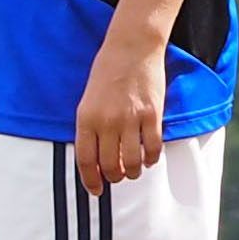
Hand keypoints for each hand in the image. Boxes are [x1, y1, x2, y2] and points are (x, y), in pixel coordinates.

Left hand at [74, 21, 170, 191]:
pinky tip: (149, 157)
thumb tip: (96, 159)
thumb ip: (91, 128)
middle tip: (118, 177)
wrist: (131, 48)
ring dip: (133, 172)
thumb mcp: (88, 101)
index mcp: (86, 119)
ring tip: (134, 170)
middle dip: (114, 178)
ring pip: (132, 162)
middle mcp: (107, 122)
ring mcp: (130, 119)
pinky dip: (151, 158)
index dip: (91, 180)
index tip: (96, 191)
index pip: (85, 160)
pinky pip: (152, 148)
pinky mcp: (152, 114)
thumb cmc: (107, 73)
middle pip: (110, 166)